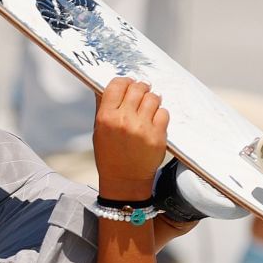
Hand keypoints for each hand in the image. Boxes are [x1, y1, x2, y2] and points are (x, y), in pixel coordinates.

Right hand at [92, 78, 168, 200]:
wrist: (125, 181)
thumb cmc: (110, 155)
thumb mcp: (99, 131)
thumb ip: (102, 107)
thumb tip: (105, 86)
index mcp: (106, 118)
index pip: (117, 85)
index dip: (124, 82)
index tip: (128, 84)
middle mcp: (124, 121)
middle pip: (137, 88)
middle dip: (140, 88)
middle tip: (141, 93)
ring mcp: (142, 128)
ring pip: (153, 98)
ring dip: (152, 100)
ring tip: (148, 108)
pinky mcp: (157, 136)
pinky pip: (164, 113)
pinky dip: (160, 115)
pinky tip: (154, 122)